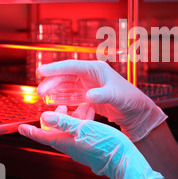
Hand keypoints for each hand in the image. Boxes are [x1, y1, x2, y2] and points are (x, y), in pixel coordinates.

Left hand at [18, 111, 162, 178]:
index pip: (43, 136)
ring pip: (73, 131)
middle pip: (58, 132)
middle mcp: (72, 147)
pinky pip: (84, 133)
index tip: (21, 128)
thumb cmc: (104, 145)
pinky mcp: (93, 148)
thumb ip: (64, 122)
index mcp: (66, 142)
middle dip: (58, 118)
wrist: (124, 161)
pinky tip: (93, 115)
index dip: (31, 131)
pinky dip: (85, 122)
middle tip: (59, 105)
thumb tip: (44, 116)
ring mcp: (83, 148)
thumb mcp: (83, 128)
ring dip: (75, 117)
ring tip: (83, 105)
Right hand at [36, 60, 166, 141]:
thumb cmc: (130, 101)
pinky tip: (53, 103)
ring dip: (55, 90)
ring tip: (42, 97)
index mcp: (96, 69)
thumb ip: (102, 96)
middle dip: (52, 82)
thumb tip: (87, 96)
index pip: (72, 66)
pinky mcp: (89, 96)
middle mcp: (91, 75)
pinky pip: (72, 95)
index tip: (40, 71)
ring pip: (67, 85)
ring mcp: (89, 85)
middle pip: (66, 76)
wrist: (137, 113)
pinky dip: (62, 98)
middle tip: (39, 92)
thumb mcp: (116, 98)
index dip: (55, 68)